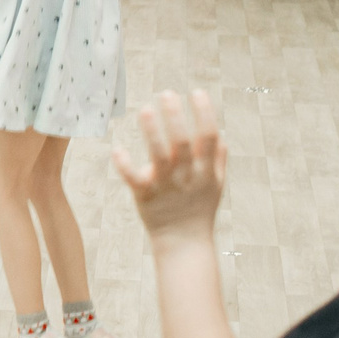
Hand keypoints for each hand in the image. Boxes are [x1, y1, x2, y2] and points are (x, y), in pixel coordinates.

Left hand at [112, 91, 228, 244]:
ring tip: (145, 109)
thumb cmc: (198, 212)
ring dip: (153, 132)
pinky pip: (134, 179)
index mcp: (206, 171)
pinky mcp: (145, 196)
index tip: (197, 92)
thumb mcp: (216, 188)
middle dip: (175, 116)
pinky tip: (118, 149)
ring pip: (160, 156)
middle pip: (183, 142)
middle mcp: (188, 177)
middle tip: (166, 93)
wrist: (184, 245)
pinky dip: (125, 164)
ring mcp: (166, 186)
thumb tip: (221, 136)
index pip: (209, 137)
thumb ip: (218, 161)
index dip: (205, 113)